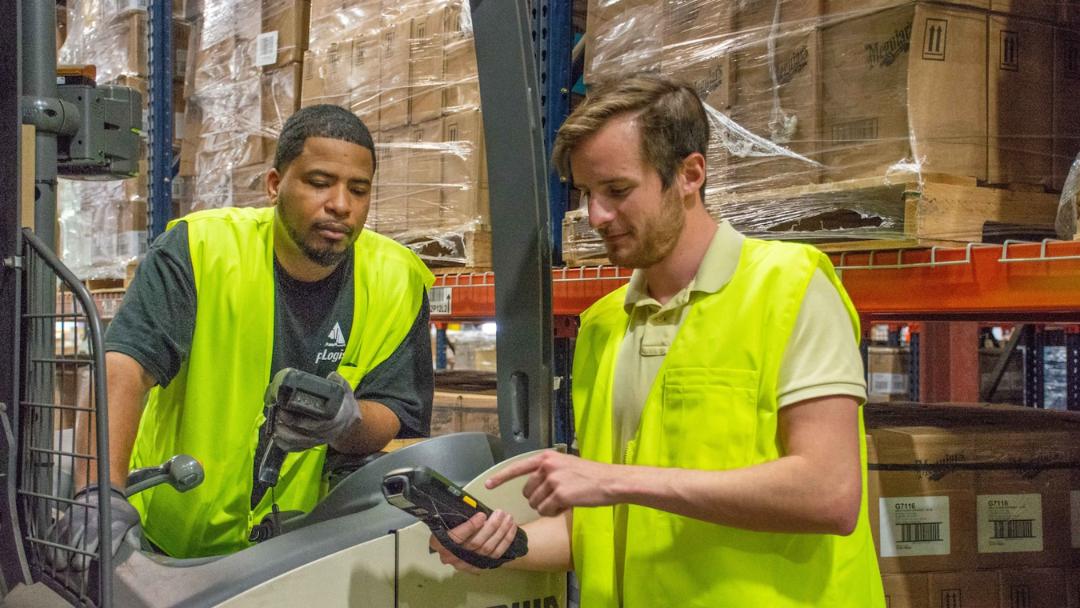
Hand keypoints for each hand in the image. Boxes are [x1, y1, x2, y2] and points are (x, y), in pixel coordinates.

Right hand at [47, 485, 140, 570]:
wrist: (101, 492)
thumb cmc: (119, 514)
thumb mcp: (133, 522)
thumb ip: (133, 539)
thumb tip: (133, 555)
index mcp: (115, 523)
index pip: (107, 543)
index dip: (99, 557)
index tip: (93, 566)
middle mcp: (95, 520)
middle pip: (83, 543)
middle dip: (79, 559)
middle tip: (77, 569)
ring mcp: (77, 518)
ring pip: (66, 539)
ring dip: (62, 555)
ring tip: (61, 566)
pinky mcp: (64, 518)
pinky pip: (54, 534)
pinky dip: (51, 546)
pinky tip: (53, 556)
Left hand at [273, 371, 360, 451]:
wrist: (347, 422)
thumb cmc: (343, 406)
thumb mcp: (345, 392)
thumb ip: (339, 383)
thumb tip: (332, 376)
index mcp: (335, 420)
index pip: (318, 424)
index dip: (302, 419)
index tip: (288, 408)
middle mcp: (326, 433)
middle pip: (304, 433)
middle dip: (288, 423)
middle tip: (278, 411)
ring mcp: (317, 441)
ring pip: (297, 442)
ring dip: (283, 433)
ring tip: (274, 421)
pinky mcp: (309, 445)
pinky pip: (294, 448)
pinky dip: (283, 443)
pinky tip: (275, 434)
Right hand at [428, 509, 519, 573]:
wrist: (450, 543)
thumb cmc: (448, 526)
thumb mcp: (446, 519)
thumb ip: (457, 515)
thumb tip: (473, 505)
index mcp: (438, 543)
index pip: (456, 537)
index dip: (470, 527)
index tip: (482, 515)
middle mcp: (451, 556)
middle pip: (475, 543)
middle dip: (491, 527)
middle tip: (500, 513)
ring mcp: (466, 563)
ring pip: (487, 550)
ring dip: (501, 532)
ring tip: (508, 518)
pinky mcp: (479, 565)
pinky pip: (495, 555)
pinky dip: (505, 541)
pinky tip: (512, 528)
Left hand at [487, 451, 618, 516]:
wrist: (609, 481)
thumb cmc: (590, 476)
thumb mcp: (566, 465)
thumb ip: (548, 470)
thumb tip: (533, 486)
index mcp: (546, 457)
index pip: (517, 467)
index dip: (500, 478)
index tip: (487, 485)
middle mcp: (547, 466)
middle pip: (527, 492)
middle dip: (537, 499)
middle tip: (555, 498)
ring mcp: (553, 480)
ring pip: (535, 503)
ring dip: (546, 507)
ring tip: (563, 501)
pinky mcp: (560, 494)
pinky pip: (546, 510)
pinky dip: (553, 513)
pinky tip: (566, 507)